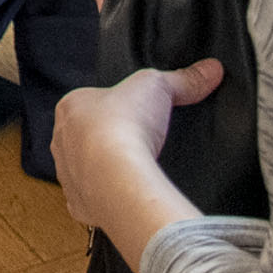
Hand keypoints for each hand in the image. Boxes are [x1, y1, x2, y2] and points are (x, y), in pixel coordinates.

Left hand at [56, 60, 222, 232]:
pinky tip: (126, 195)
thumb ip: (183, 79)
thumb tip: (211, 69)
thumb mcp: (159, 86)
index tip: (134, 115)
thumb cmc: (125, 124)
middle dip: (106, 140)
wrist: (117, 176)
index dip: (112, 107)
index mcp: (70, 107)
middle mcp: (61, 140)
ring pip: (84, 169)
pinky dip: (106, 198)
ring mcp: (67, 174)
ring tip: (134, 170)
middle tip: (136, 143)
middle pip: (84, 137)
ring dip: (104, 169)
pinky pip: (90, 200)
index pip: (89, 103)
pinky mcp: (79, 203)